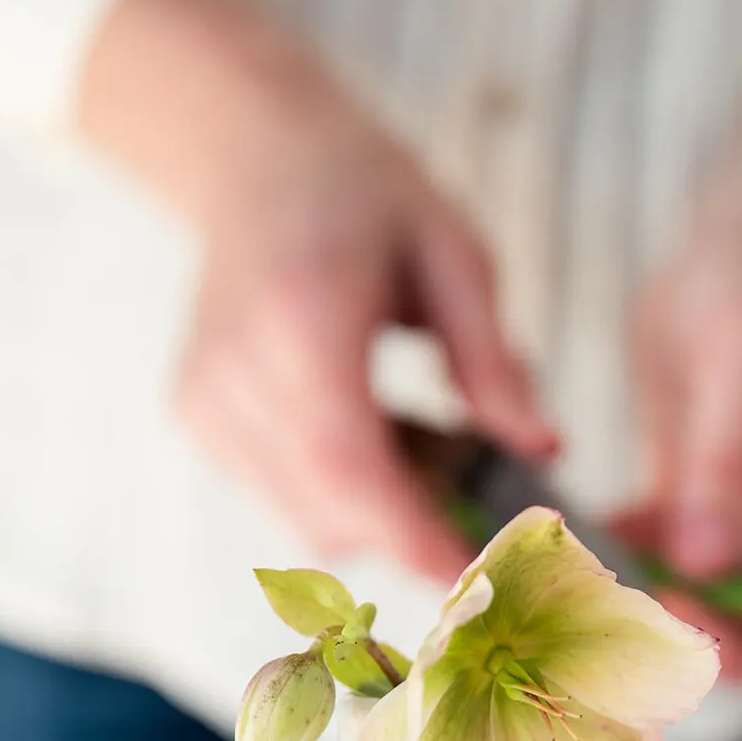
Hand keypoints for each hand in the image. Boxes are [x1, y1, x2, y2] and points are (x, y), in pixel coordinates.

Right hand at [79, 0, 554, 583]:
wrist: (253, 161)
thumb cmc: (364, 198)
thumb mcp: (454, 254)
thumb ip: (494, 361)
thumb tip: (544, 449)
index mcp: (300, 319)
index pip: (350, 466)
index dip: (413, 538)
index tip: (477, 579)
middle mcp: (235, 372)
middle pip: (332, 514)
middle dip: (416, 530)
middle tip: (474, 483)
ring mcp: (204, 404)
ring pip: (310, 524)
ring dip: (380, 513)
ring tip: (412, 431)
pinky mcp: (196, 423)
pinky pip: (287, 503)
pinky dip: (342, 494)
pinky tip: (363, 426)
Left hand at [630, 70, 741, 706]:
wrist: (732, 230)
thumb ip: (729, 461)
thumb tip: (707, 569)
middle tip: (672, 617)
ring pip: (741, 625)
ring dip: (684, 620)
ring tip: (627, 571)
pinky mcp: (712, 520)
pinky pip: (682, 579)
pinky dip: (644, 572)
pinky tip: (612, 527)